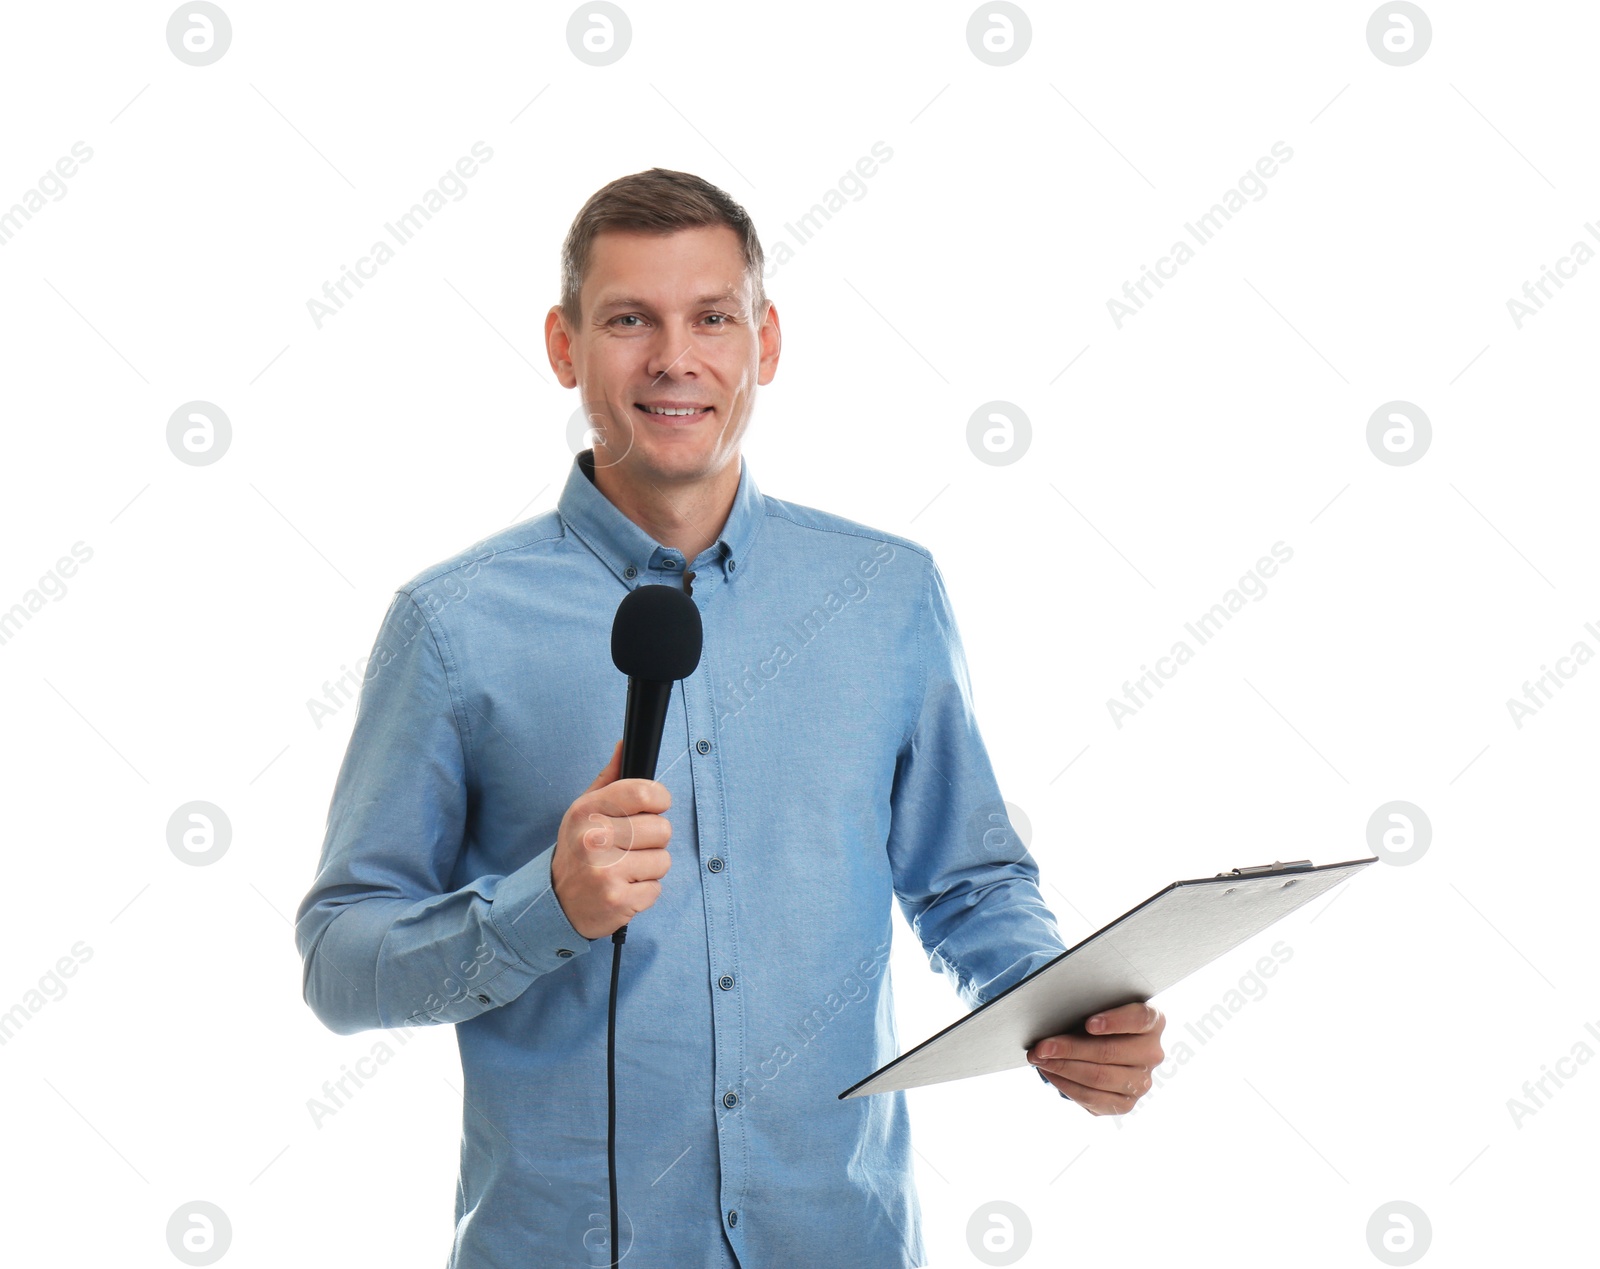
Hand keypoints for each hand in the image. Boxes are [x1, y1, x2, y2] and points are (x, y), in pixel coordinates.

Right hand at [550, 739, 672, 939]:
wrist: (556, 902)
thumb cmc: (578, 850)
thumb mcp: (584, 809)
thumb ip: (610, 778)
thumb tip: (624, 744)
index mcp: (588, 811)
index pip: (645, 793)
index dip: (660, 800)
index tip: (654, 808)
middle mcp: (595, 839)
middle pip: (662, 829)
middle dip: (653, 840)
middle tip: (630, 847)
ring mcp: (606, 872)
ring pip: (663, 861)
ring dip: (649, 867)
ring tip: (625, 869)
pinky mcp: (617, 900)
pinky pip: (656, 889)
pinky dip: (644, 892)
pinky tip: (623, 888)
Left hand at [1027, 1002, 1165, 1115]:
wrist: (1103, 1044)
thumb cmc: (1098, 1019)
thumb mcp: (1098, 1007)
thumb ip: (1086, 1007)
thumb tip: (1052, 1017)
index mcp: (1153, 1021)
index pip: (1141, 1019)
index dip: (1115, 1021)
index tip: (1089, 1024)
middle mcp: (1152, 1053)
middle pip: (1110, 1052)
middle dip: (1070, 1048)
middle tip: (1042, 1046)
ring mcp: (1142, 1082)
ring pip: (1099, 1077)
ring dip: (1063, 1068)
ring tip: (1039, 1059)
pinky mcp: (1127, 1103)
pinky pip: (1094, 1099)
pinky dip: (1066, 1085)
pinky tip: (1050, 1073)